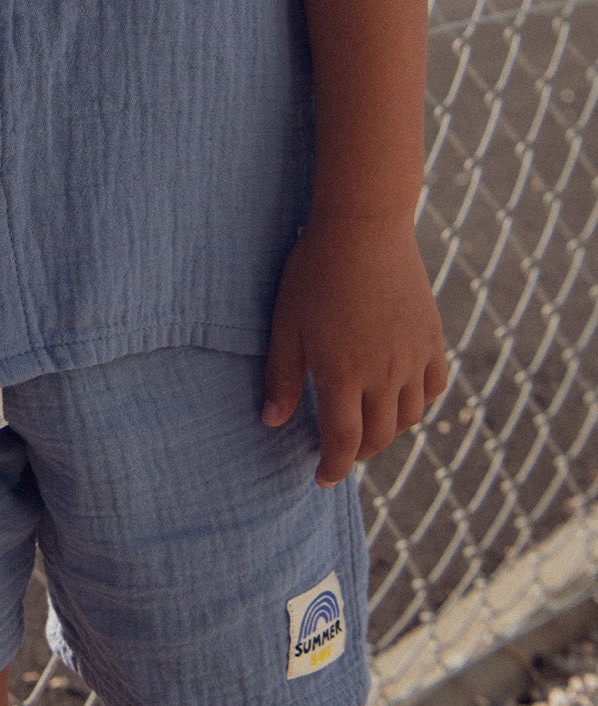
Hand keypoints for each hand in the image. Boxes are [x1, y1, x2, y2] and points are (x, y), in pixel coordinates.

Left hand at [262, 214, 447, 486]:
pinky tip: (401, 396)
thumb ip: (282, 376)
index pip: (343, 443)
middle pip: (378, 436)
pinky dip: (418, 402)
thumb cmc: (315, 271)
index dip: (332, 467)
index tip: (321, 478)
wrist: (364, 227)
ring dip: (387, 430)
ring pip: (409, 417)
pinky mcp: (432, 338)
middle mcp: (384, 376)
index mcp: (344, 376)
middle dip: (356, 451)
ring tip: (367, 424)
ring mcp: (413, 358)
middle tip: (339, 450)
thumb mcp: (287, 323)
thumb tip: (272, 421)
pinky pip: (433, 387)